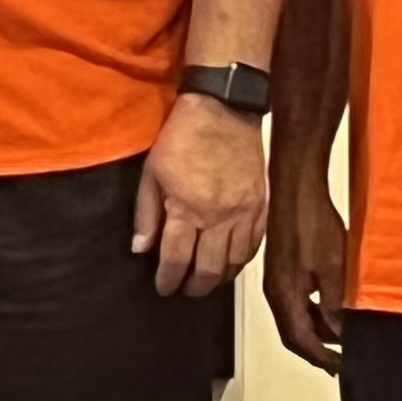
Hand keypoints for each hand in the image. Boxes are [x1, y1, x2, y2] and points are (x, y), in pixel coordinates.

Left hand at [132, 95, 265, 298]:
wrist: (224, 110)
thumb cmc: (182, 137)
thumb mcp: (152, 172)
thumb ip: (146, 214)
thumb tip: (140, 249)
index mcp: (187, 208)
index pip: (176, 258)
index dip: (168, 279)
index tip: (163, 288)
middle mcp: (218, 217)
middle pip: (207, 268)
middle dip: (194, 287)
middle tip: (184, 290)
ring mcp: (244, 213)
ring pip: (234, 262)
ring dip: (218, 278)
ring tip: (206, 280)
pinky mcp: (261, 205)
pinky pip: (255, 244)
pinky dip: (242, 260)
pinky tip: (231, 263)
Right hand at [262, 161, 350, 371]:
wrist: (296, 186)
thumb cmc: (311, 220)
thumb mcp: (334, 268)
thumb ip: (336, 304)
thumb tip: (341, 332)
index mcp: (283, 294)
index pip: (300, 340)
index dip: (322, 357)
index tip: (340, 368)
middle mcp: (275, 290)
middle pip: (293, 333)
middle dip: (317, 349)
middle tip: (342, 358)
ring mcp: (277, 279)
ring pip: (295, 317)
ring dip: (317, 329)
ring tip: (344, 333)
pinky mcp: (283, 268)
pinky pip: (296, 300)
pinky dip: (314, 311)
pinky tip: (333, 307)